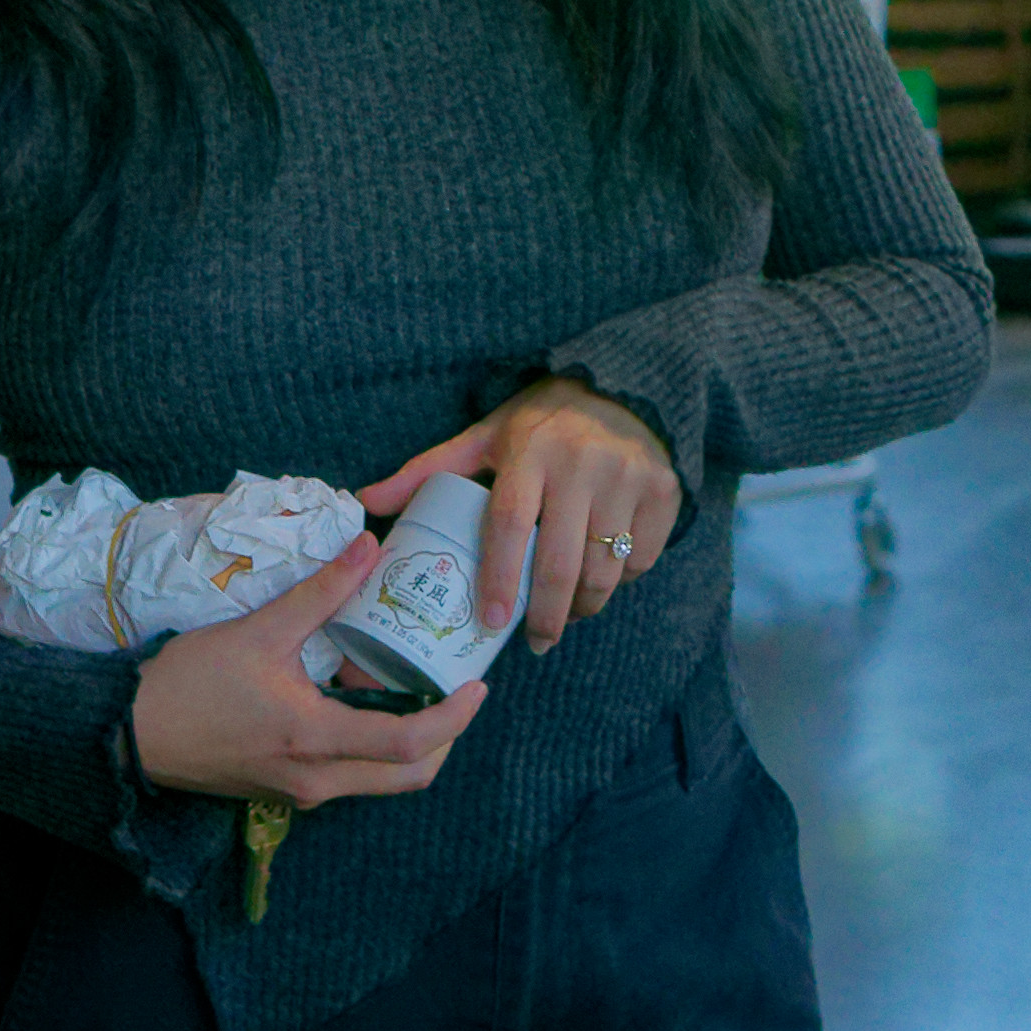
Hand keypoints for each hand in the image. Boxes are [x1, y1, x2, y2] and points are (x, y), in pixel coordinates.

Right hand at [130, 536, 486, 806]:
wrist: (130, 734)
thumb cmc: (190, 684)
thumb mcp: (259, 631)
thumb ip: (321, 591)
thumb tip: (369, 545)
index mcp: (316, 741)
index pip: (409, 745)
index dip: (455, 719)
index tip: (477, 686)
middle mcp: (317, 780)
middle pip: (407, 776)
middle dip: (445, 736)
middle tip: (455, 688)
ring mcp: (301, 793)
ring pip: (380, 781)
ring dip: (410, 742)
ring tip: (418, 687)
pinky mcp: (285, 790)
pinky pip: (350, 776)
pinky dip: (375, 747)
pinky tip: (367, 699)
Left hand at [368, 379, 680, 651]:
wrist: (624, 388)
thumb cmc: (543, 421)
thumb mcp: (487, 436)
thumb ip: (429, 470)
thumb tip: (366, 501)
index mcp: (531, 451)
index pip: (511, 524)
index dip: (500, 578)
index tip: (492, 621)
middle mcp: (583, 464)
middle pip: (562, 561)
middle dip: (548, 615)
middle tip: (537, 642)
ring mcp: (629, 478)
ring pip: (606, 569)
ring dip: (586, 605)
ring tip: (568, 615)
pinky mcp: (664, 492)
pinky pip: (643, 559)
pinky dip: (622, 579)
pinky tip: (604, 579)